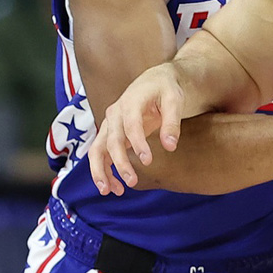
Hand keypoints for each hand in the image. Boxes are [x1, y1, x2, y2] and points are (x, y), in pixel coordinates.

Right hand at [88, 63, 187, 195]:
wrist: (154, 81)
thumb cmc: (165, 89)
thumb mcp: (174, 100)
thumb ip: (172, 122)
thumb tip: (170, 146)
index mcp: (130, 101)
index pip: (130, 124)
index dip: (137, 143)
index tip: (148, 160)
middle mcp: (114, 113)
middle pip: (111, 140)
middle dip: (120, 163)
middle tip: (133, 182)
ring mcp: (109, 124)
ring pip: (97, 149)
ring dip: (101, 171)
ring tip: (112, 191)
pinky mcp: (110, 134)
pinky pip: (101, 155)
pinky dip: (104, 171)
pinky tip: (114, 187)